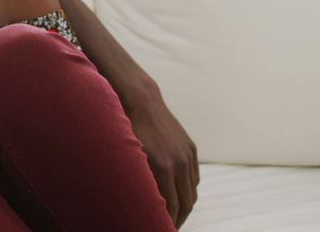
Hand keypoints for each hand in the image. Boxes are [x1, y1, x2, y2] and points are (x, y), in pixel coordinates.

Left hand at [123, 86, 198, 227]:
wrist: (140, 100)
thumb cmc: (126, 128)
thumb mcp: (128, 156)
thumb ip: (136, 179)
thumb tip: (139, 201)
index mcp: (163, 167)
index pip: (172, 206)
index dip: (167, 221)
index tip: (160, 228)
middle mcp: (179, 163)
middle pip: (185, 203)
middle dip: (178, 218)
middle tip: (167, 226)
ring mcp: (187, 155)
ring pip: (192, 191)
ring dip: (185, 207)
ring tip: (174, 216)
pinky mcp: (190, 148)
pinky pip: (194, 177)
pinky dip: (188, 191)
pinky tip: (180, 196)